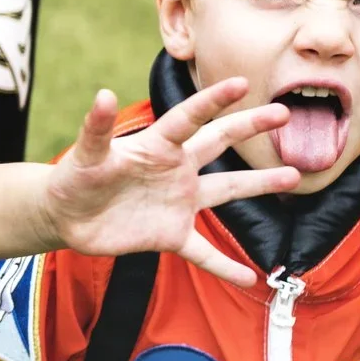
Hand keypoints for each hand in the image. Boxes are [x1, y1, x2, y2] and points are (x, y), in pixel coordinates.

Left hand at [43, 79, 299, 287]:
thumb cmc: (74, 179)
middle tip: (284, 112)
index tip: (241, 83)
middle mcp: (175, 170)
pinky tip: (250, 278)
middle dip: (250, 126)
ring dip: (259, 184)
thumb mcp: (85, 155)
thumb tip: (102, 93)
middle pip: (219, 143)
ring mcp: (177, 203)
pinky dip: (225, 266)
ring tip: (293, 176)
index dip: (213, 100)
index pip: (189, 118)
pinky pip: (204, 253)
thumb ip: (96, 128)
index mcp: (157, 146)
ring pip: (226, 191)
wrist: (66, 217)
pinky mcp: (170, 235)